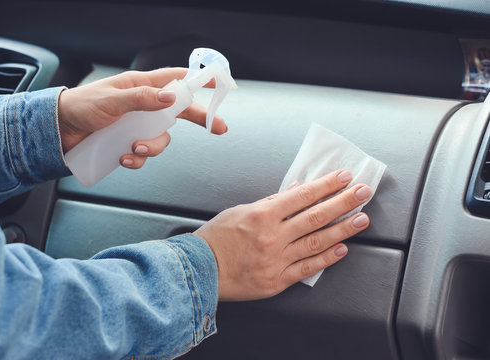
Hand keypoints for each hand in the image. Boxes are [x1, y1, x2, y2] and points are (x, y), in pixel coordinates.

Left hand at [57, 67, 226, 168]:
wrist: (59, 131)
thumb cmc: (81, 106)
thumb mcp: (112, 99)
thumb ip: (142, 98)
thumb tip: (170, 97)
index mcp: (141, 87)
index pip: (176, 80)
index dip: (198, 81)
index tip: (218, 84)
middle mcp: (144, 106)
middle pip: (178, 112)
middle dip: (198, 120)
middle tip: (216, 128)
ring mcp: (137, 126)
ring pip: (161, 139)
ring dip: (152, 147)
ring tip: (134, 149)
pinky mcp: (129, 144)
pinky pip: (143, 155)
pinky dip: (136, 160)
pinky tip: (123, 158)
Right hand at [194, 169, 371, 300]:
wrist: (199, 271)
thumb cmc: (216, 239)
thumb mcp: (240, 210)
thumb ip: (271, 202)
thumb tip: (295, 190)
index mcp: (262, 215)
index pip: (302, 196)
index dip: (326, 185)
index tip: (343, 177)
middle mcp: (272, 237)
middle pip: (316, 216)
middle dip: (343, 202)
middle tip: (363, 193)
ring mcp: (277, 260)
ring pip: (317, 242)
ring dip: (343, 230)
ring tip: (361, 219)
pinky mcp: (277, 280)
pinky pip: (307, 268)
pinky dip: (326, 258)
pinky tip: (342, 249)